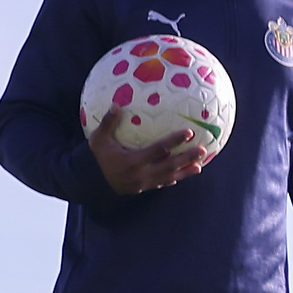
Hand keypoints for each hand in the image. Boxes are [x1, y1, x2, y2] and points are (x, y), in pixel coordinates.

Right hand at [89, 106, 212, 194]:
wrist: (90, 182)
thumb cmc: (97, 157)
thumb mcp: (98, 140)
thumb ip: (108, 123)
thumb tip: (116, 104)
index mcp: (133, 161)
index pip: (158, 150)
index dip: (174, 141)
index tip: (189, 133)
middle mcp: (141, 173)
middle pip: (169, 166)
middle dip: (187, 158)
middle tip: (202, 150)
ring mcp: (143, 183)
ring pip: (168, 177)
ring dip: (185, 172)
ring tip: (199, 167)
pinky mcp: (143, 188)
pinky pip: (161, 184)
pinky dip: (172, 180)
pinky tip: (181, 176)